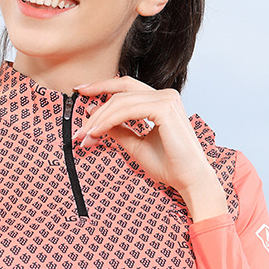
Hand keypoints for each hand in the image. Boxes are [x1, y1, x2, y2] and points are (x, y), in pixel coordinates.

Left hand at [72, 75, 219, 202]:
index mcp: (161, 101)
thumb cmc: (170, 166)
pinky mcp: (164, 108)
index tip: (81, 93)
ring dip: (98, 119)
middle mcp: (165, 96)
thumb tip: (97, 120)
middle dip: (95, 105)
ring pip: (121, 102)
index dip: (102, 87)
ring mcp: (166, 99)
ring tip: (85, 135)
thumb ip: (119, 130)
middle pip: (121, 91)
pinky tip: (97, 132)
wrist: (190, 180)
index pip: (126, 87)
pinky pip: (127, 110)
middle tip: (78, 124)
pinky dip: (109, 120)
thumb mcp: (136, 145)